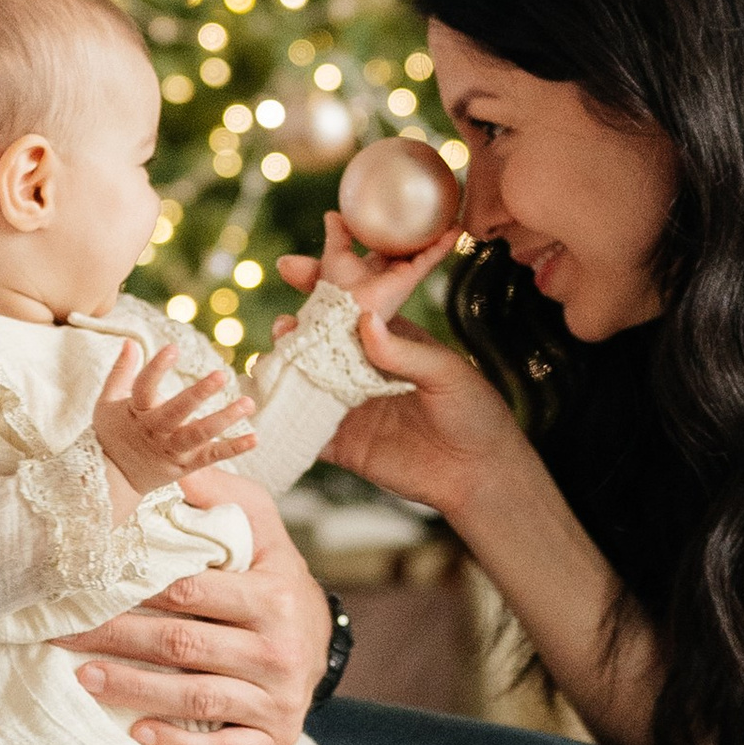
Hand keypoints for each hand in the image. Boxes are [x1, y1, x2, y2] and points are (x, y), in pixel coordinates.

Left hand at [57, 481, 329, 744]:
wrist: (320, 639)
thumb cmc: (273, 575)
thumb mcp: (261, 526)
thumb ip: (222, 494)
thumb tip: (176, 468)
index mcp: (273, 595)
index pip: (192, 592)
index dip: (135, 589)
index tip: (87, 586)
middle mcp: (280, 650)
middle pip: (184, 645)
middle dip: (118, 639)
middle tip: (65, 634)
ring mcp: (278, 699)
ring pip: (195, 699)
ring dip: (135, 689)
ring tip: (85, 677)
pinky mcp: (274, 737)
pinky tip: (137, 734)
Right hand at [92, 333, 254, 501]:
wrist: (114, 480)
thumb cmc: (112, 434)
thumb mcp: (107, 402)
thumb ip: (121, 371)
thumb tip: (130, 342)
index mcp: (135, 412)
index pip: (144, 387)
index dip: (157, 367)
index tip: (173, 348)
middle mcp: (154, 431)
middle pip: (177, 412)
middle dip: (199, 394)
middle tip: (221, 375)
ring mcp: (172, 450)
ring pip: (199, 435)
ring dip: (224, 419)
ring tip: (248, 403)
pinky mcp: (186, 465)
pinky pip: (212, 457)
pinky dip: (234, 448)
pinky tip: (254, 438)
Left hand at [288, 211, 460, 324]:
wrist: (343, 310)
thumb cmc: (334, 287)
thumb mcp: (334, 253)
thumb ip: (337, 233)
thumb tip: (333, 213)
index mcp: (372, 266)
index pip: (388, 246)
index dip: (396, 232)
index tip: (405, 214)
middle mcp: (391, 271)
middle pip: (411, 249)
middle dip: (423, 234)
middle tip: (436, 213)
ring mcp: (403, 275)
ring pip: (426, 252)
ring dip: (441, 236)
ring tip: (455, 217)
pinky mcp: (411, 278)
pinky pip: (431, 258)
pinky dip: (445, 244)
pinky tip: (457, 230)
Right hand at [288, 277, 521, 518]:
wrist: (478, 476)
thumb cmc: (474, 412)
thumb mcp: (446, 372)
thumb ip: (405, 351)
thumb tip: (367, 321)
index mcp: (387, 342)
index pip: (348, 308)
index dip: (320, 287)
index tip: (292, 268)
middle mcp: (362, 370)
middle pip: (317, 343)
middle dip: (292, 330)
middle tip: (282, 327)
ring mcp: (348, 406)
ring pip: (304, 382)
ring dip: (282, 370)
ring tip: (269, 361)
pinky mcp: (341, 444)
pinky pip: (305, 430)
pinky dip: (282, 419)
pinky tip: (264, 408)